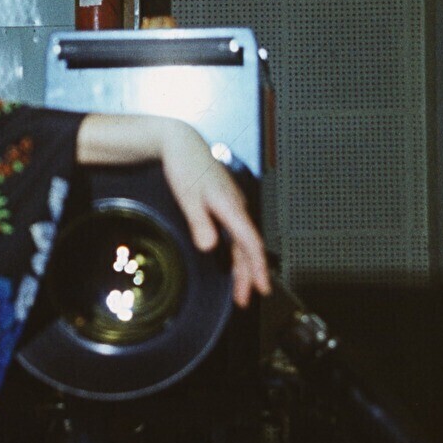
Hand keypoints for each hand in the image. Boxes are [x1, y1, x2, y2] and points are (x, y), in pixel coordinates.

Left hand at [156, 120, 270, 307]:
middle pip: (248, 247)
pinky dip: (235, 251)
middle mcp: (236, 207)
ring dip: (241, 266)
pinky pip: (236, 233)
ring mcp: (232, 206)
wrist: (181, 143)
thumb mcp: (188, 196)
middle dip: (249, 275)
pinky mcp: (225, 204)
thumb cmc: (185, 166)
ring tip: (239, 289)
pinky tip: (231, 262)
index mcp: (231, 206)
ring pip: (242, 242)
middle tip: (245, 299)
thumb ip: (199, 222)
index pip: (250, 243)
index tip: (262, 288)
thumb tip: (209, 246)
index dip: (258, 268)